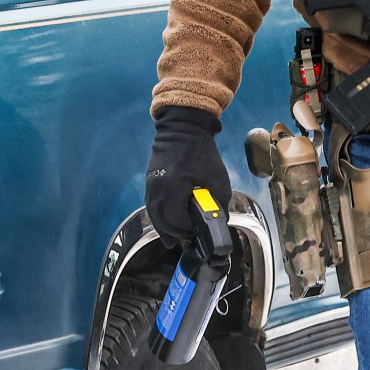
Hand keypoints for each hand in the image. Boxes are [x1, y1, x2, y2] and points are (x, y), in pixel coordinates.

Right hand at [145, 106, 230, 248]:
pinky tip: (166, 227)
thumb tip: (219, 221)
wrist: (183, 128)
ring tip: (174, 242)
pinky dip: (160, 218)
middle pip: (162, 222)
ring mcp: (150, 185)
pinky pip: (153, 206)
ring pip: (154, 216)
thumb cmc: (202, 152)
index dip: (187, 230)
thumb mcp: (218, 178)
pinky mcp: (150, 182)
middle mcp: (156, 188)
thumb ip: (219, 202)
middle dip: (176, 233)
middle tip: (190, 239)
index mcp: (172, 187)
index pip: (176, 219)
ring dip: (165, 229)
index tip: (198, 232)